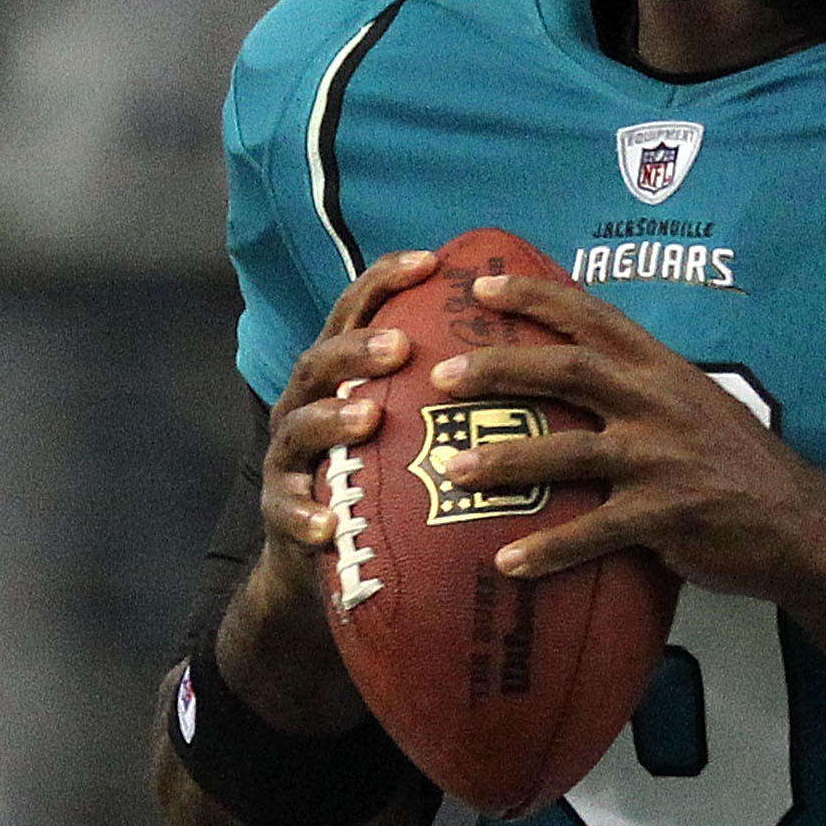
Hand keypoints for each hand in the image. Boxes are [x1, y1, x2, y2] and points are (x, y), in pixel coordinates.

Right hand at [219, 246, 436, 729]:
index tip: (430, 262)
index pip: (360, 314)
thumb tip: (545, 356)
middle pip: (321, 361)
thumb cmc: (390, 484)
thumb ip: (456, 394)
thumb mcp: (418, 431)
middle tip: (400, 347)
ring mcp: (289, 457)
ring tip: (366, 419)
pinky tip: (329, 525)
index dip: (387, 281)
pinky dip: (305, 515)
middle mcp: (308, 405)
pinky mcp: (279, 512)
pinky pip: (287, 512)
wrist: (325, 564)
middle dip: (358, 349)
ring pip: (300, 427)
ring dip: (331, 420)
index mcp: (344, 377)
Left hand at [430, 269, 825, 690]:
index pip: (592, 318)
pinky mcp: (665, 516)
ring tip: (452, 471)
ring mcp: (661, 459)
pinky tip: (508, 562)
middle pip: (566, 372)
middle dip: (498, 370)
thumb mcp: (694, 403)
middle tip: (440, 377)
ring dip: (505, 461)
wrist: (800, 520)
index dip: (535, 297)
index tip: (482, 286)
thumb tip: (578, 371)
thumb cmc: (738, 463)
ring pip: (567, 451)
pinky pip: (593, 532)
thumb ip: (640, 387)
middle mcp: (657, 404)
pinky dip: (548, 549)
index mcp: (662, 369)